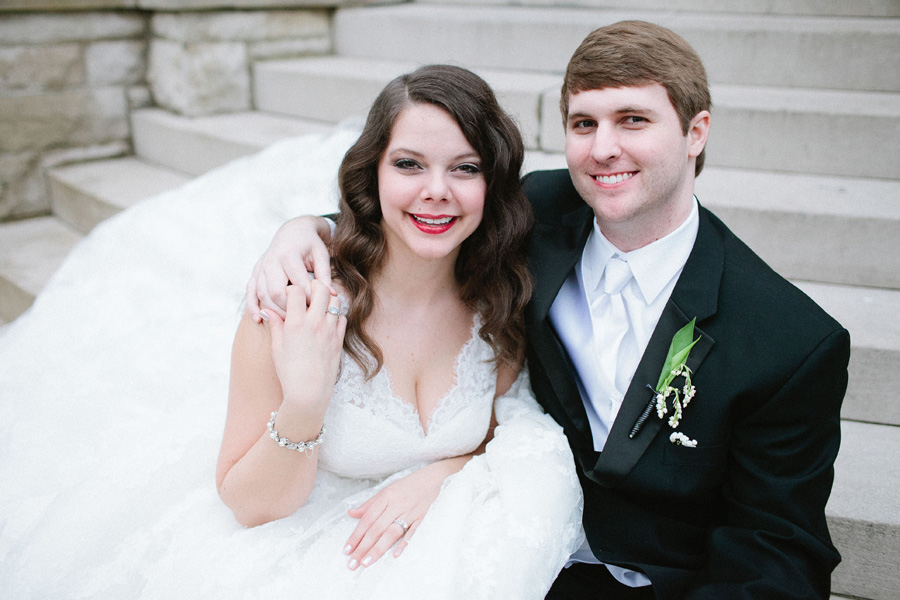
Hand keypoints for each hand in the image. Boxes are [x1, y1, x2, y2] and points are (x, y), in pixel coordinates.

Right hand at [246, 216, 334, 322]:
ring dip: (273, 310)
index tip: (317, 310)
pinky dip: (252, 307)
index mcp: (289, 254)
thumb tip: (332, 296)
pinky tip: (258, 320)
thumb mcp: (321, 255)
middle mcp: (271, 260)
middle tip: (301, 318)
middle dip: (288, 308)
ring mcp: (261, 267)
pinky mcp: (255, 272)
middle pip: (276, 291)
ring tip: (286, 322)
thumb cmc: (310, 244)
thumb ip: (325, 275)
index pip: (298, 284)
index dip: (308, 299)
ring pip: (262, 294)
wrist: (293, 231)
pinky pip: (250, 292)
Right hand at [261, 279, 344, 407]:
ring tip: (317, 305)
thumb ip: (275, 325)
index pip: (296, 290)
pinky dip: (335, 315)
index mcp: (296, 324)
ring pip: (335, 300)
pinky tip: (326, 321)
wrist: (309, 392)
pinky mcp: (339, 339)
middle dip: (313, 285)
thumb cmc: (289, 371)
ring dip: (326, 298)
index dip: (291, 288)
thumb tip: (268, 310)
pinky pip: (342, 318)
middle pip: (320, 289)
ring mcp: (330, 331)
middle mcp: (315, 323)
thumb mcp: (277, 347)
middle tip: (307, 291)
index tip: (288, 294)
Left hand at [343, 458, 463, 569]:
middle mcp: (397, 505)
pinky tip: (395, 555)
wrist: (436, 478)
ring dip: (378, 548)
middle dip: (363, 547)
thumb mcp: (388, 490)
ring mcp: (411, 512)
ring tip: (367, 562)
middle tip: (352, 563)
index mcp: (386, 497)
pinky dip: (405, 543)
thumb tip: (351, 513)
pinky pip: (413, 532)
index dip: (356, 535)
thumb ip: (370, 504)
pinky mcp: (424, 518)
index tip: (347, 550)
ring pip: (392, 532)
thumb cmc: (409, 486)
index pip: (367, 519)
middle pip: (377, 528)